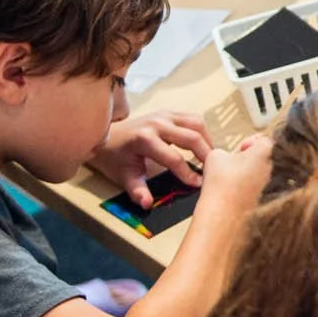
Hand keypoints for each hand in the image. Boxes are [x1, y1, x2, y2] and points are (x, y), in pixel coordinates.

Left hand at [88, 110, 210, 207]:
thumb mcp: (123, 176)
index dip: (188, 173)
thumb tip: (147, 204)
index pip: (174, 158)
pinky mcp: (168, 112)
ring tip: (209, 158)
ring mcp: (164, 114)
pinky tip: (201, 145)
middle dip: (205, 154)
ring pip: (196, 123)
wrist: (104, 136)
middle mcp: (157, 123)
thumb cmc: (114, 158)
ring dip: (207, 140)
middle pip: (191, 136)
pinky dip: (201, 131)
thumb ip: (137, 191)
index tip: (198, 185)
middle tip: (213, 171)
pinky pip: (192, 118)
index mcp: (145, 139)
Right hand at [200, 131, 273, 207]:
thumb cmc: (222, 184)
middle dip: (247, 158)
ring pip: (257, 173)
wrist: (222, 212)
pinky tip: (231, 190)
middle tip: (233, 162)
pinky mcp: (260, 198)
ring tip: (229, 177)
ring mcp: (267, 185)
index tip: (240, 148)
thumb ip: (223, 150)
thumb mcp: (216, 155)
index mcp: (264, 153)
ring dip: (245, 172)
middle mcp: (270, 169)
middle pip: (262, 157)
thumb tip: (224, 156)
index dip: (250, 142)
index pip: (264, 140)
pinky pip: (253, 187)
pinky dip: (244, 186)